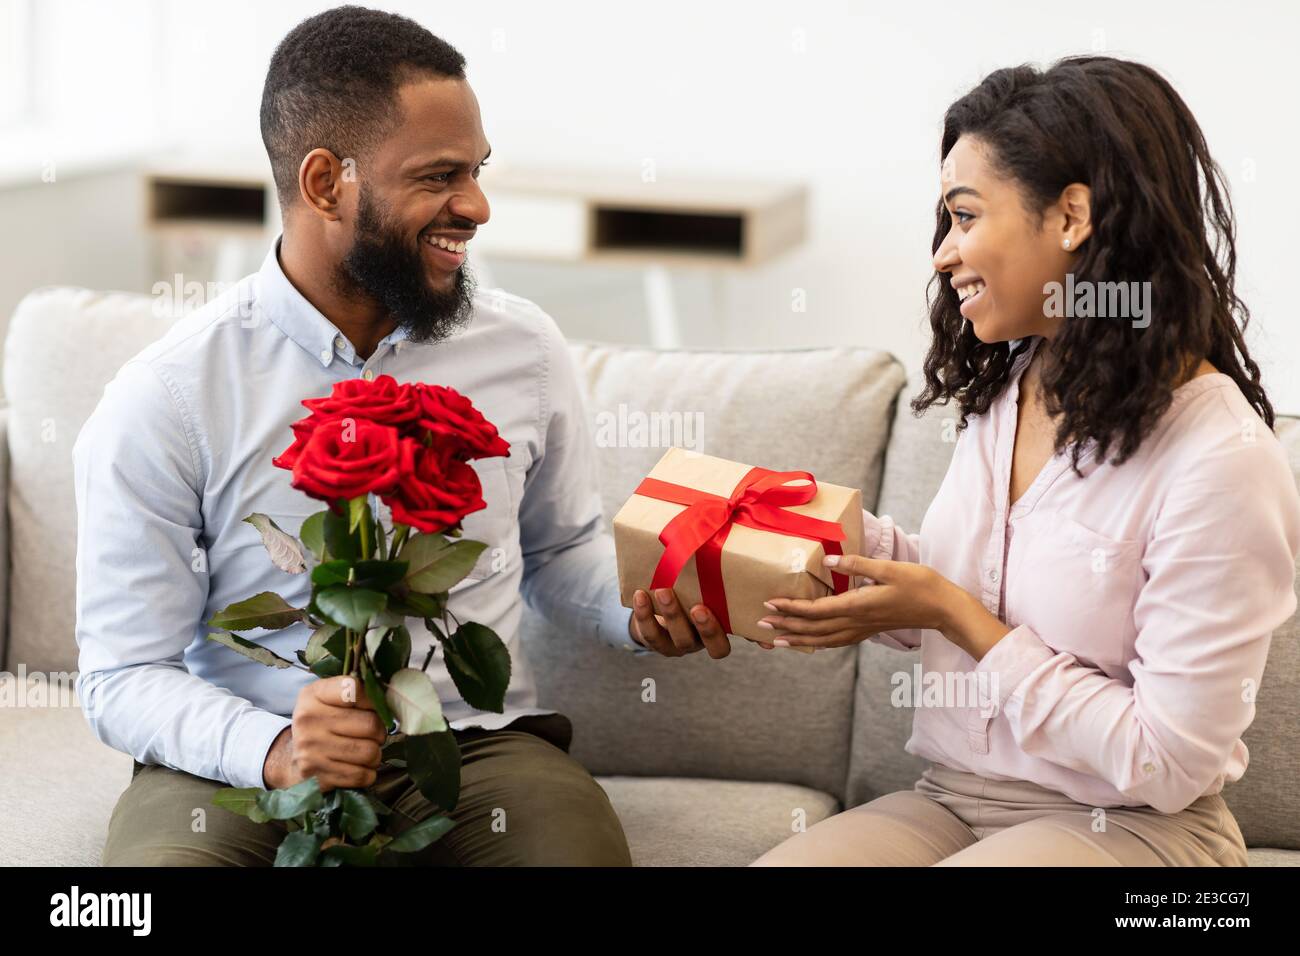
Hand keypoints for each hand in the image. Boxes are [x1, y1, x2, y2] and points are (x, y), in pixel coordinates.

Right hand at [262, 675, 387, 790]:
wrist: (291, 757)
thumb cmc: (321, 722)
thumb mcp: (329, 697)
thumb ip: (357, 692)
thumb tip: (391, 701)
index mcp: (313, 695)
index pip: (354, 689)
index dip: (372, 700)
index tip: (371, 708)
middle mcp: (308, 721)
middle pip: (371, 724)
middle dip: (379, 732)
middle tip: (372, 734)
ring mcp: (311, 751)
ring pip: (370, 752)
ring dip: (375, 755)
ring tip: (365, 750)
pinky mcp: (318, 777)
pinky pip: (361, 776)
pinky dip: (367, 773)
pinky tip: (358, 767)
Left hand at [628, 588, 731, 658]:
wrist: (662, 609)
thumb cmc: (692, 593)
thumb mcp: (703, 591)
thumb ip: (709, 580)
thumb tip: (724, 537)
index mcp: (712, 634)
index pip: (720, 648)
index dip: (714, 634)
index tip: (708, 610)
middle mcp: (694, 643)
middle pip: (694, 642)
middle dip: (698, 626)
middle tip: (697, 607)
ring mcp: (673, 644)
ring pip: (672, 638)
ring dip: (670, 614)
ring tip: (663, 591)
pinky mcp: (654, 641)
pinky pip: (648, 633)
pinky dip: (644, 614)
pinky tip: (640, 595)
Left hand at [759, 554, 1003, 653]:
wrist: (943, 609)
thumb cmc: (920, 585)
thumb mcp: (889, 568)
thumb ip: (857, 564)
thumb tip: (827, 558)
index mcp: (858, 606)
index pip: (816, 611)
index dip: (791, 609)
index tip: (770, 604)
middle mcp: (856, 622)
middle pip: (813, 629)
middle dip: (785, 627)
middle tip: (761, 624)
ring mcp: (862, 629)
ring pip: (822, 640)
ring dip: (797, 640)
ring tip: (776, 640)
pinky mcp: (868, 630)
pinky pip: (836, 641)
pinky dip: (817, 643)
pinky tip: (809, 642)